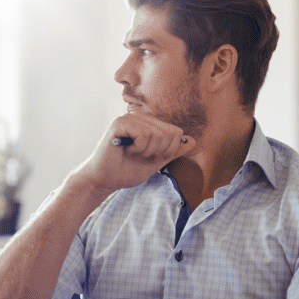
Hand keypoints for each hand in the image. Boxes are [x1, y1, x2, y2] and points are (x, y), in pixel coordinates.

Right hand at [76, 112, 194, 194]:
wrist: (105, 180)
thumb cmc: (126, 171)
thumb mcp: (156, 162)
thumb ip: (173, 151)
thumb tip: (193, 140)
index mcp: (149, 124)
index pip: (176, 132)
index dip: (169, 151)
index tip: (152, 158)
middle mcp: (140, 118)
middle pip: (169, 133)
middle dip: (159, 151)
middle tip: (142, 156)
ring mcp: (129, 118)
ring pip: (157, 134)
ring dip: (147, 151)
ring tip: (133, 153)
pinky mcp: (120, 123)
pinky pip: (143, 134)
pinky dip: (138, 148)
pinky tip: (126, 150)